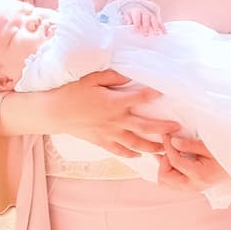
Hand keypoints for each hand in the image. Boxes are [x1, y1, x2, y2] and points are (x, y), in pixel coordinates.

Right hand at [5, 69, 169, 157]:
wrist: (52, 112)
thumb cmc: (71, 91)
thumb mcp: (91, 77)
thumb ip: (113, 76)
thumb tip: (130, 74)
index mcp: (115, 102)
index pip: (140, 98)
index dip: (154, 95)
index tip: (165, 92)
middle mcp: (116, 120)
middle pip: (145, 127)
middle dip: (163, 129)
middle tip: (177, 129)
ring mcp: (109, 133)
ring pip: (136, 143)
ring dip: (152, 147)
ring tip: (165, 149)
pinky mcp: (101, 142)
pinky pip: (120, 151)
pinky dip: (131, 154)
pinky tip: (140, 155)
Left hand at [119, 1, 164, 35]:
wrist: (138, 4)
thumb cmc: (133, 12)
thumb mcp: (127, 14)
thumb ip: (128, 19)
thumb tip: (129, 23)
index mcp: (137, 11)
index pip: (137, 17)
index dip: (136, 24)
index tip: (136, 30)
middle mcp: (145, 12)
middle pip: (146, 19)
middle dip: (146, 27)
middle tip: (146, 34)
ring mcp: (151, 14)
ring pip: (154, 20)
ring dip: (156, 27)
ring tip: (156, 33)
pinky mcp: (157, 16)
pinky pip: (160, 22)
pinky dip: (163, 27)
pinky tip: (164, 32)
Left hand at [158, 132, 230, 193]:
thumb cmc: (226, 155)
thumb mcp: (210, 147)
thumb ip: (190, 145)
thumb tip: (172, 141)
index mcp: (199, 175)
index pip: (174, 161)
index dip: (168, 146)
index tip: (167, 134)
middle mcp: (193, 186)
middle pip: (164, 178)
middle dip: (163, 161)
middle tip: (170, 148)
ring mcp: (191, 189)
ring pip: (165, 183)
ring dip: (164, 168)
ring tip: (170, 154)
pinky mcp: (190, 188)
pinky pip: (171, 183)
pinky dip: (168, 171)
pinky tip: (172, 159)